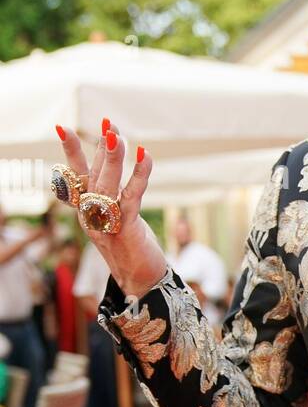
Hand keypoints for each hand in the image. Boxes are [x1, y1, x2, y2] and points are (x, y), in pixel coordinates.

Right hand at [56, 120, 167, 298]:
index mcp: (87, 212)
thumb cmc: (132, 246)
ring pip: (106, 187)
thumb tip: (114, 161)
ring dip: (111, 159)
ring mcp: (106, 224)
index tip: (63, 127)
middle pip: (92, 178)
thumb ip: (114, 191)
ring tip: (116, 135)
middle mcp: (92, 216)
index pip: (76, 177)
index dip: (71, 153)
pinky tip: (144, 155)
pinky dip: (138, 175)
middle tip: (107, 125)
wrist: (142, 281)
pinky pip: (131, 198)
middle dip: (99, 150)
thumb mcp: (119, 215)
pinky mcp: (126, 229)